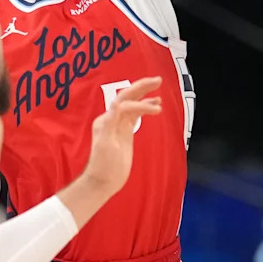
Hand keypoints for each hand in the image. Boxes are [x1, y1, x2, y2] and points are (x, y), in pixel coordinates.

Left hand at [84, 78, 162, 201]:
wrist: (104, 181)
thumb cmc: (103, 166)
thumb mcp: (105, 145)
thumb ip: (110, 123)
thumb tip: (116, 103)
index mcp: (106, 120)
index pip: (123, 103)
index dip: (140, 103)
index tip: (155, 109)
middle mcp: (111, 119)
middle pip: (127, 97)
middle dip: (141, 87)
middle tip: (158, 80)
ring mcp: (119, 125)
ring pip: (133, 104)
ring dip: (145, 96)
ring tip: (159, 88)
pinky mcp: (125, 131)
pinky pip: (135, 115)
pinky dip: (145, 108)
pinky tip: (155, 106)